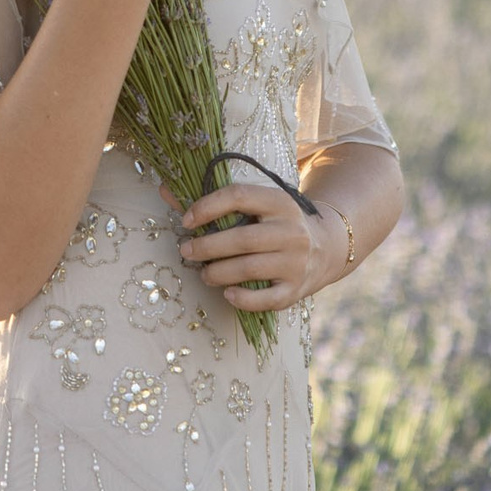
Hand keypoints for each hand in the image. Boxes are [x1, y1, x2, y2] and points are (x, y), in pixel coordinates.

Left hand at [176, 180, 339, 310]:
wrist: (326, 246)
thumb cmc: (276, 223)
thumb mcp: (256, 205)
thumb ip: (214, 200)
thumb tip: (164, 190)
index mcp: (279, 202)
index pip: (238, 196)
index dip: (207, 207)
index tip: (186, 220)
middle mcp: (292, 231)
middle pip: (242, 239)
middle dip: (207, 247)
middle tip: (186, 251)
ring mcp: (296, 261)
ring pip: (250, 269)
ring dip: (219, 273)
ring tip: (204, 274)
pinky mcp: (296, 289)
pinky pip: (266, 299)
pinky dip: (243, 299)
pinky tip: (227, 293)